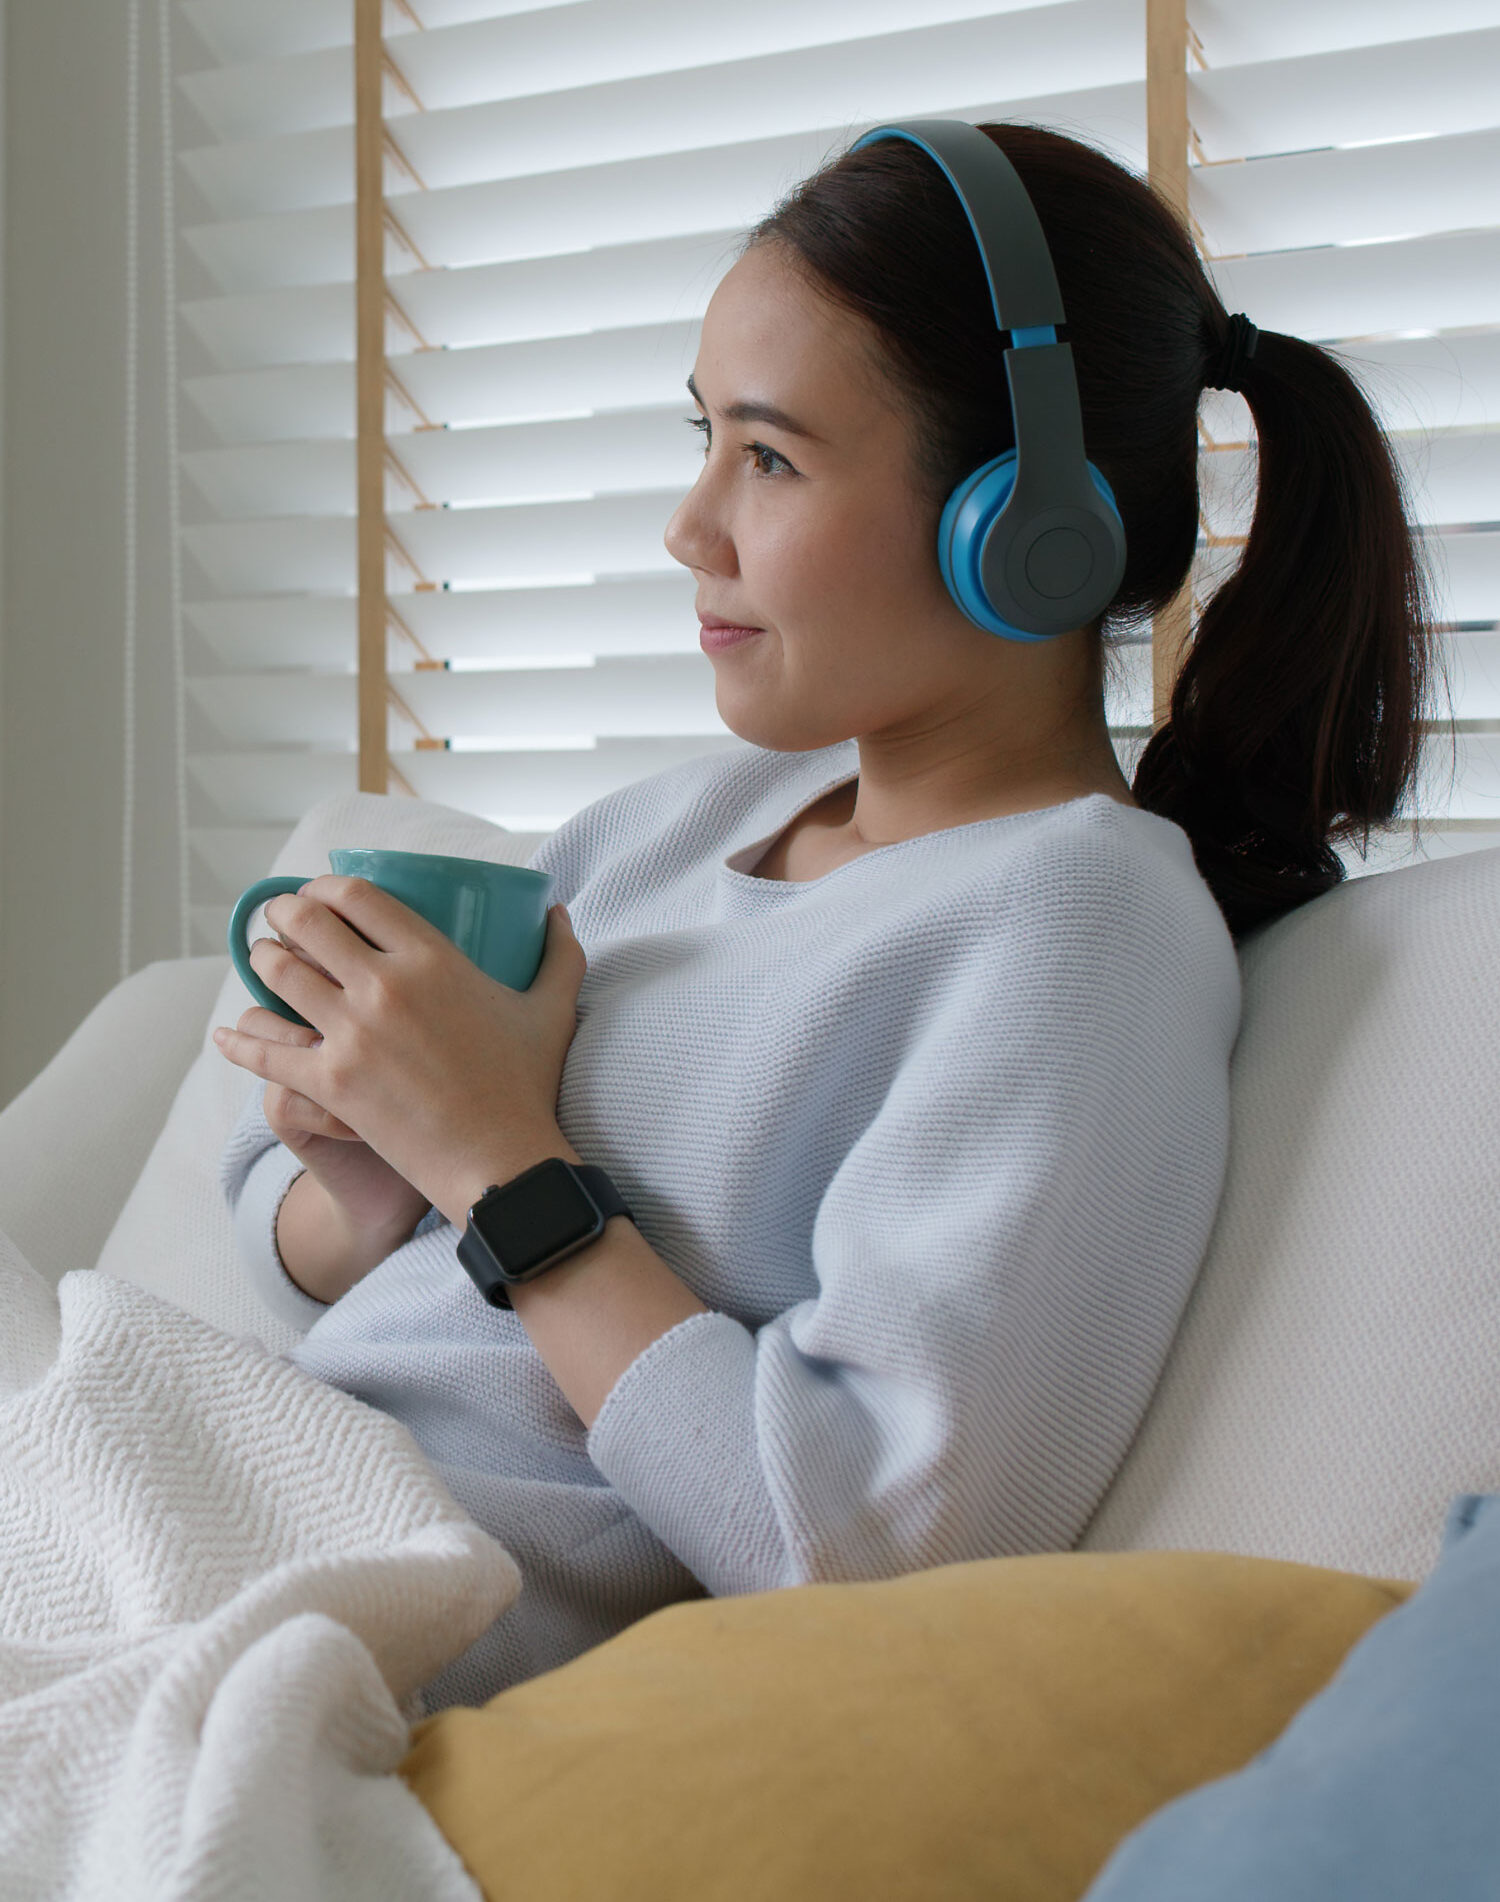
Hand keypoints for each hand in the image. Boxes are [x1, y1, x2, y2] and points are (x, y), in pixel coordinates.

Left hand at [212, 878, 586, 1225]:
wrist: (501, 1161)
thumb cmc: (527, 1085)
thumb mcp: (552, 1009)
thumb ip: (561, 954)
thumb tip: (559, 914)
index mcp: (432, 958)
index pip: (357, 895)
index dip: (326, 885)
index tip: (319, 893)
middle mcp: (384, 986)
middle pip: (307, 923)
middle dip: (283, 914)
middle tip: (280, 920)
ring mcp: (352, 1035)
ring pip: (279, 975)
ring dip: (263, 961)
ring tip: (264, 961)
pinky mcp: (330, 1084)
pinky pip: (265, 1052)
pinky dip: (238, 1041)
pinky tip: (225, 1035)